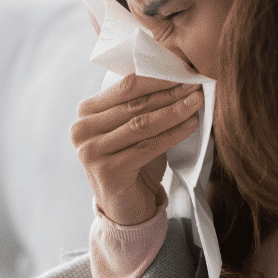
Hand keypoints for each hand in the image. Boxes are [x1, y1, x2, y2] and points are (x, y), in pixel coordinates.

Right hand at [70, 74, 202, 225]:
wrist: (126, 207)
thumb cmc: (132, 161)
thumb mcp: (130, 128)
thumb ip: (141, 104)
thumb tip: (177, 74)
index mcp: (85, 112)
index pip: (124, 86)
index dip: (156, 77)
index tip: (184, 71)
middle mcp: (81, 130)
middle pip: (133, 105)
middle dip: (168, 93)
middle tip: (195, 85)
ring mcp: (90, 152)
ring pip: (141, 124)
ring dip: (173, 111)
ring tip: (196, 102)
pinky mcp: (107, 172)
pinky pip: (147, 147)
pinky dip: (172, 135)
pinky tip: (191, 125)